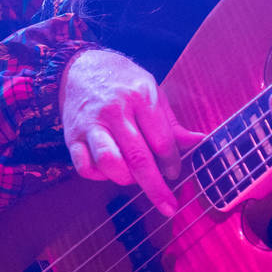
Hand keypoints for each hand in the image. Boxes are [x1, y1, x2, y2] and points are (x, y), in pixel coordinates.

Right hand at [59, 49, 201, 215]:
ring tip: (134, 177)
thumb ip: (172, 123)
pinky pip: (84, 167)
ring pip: (109, 163)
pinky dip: (99, 176)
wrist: (81, 66)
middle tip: (169, 205)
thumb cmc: (124, 82)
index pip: (161, 140)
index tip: (175, 172)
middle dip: (155, 187)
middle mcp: (114, 110)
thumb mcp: (153, 92)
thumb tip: (200, 142)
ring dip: (125, 179)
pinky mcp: (72, 136)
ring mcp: (90, 124)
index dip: (172, 162)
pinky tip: (110, 171)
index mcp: (140, 96)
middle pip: (138, 156)